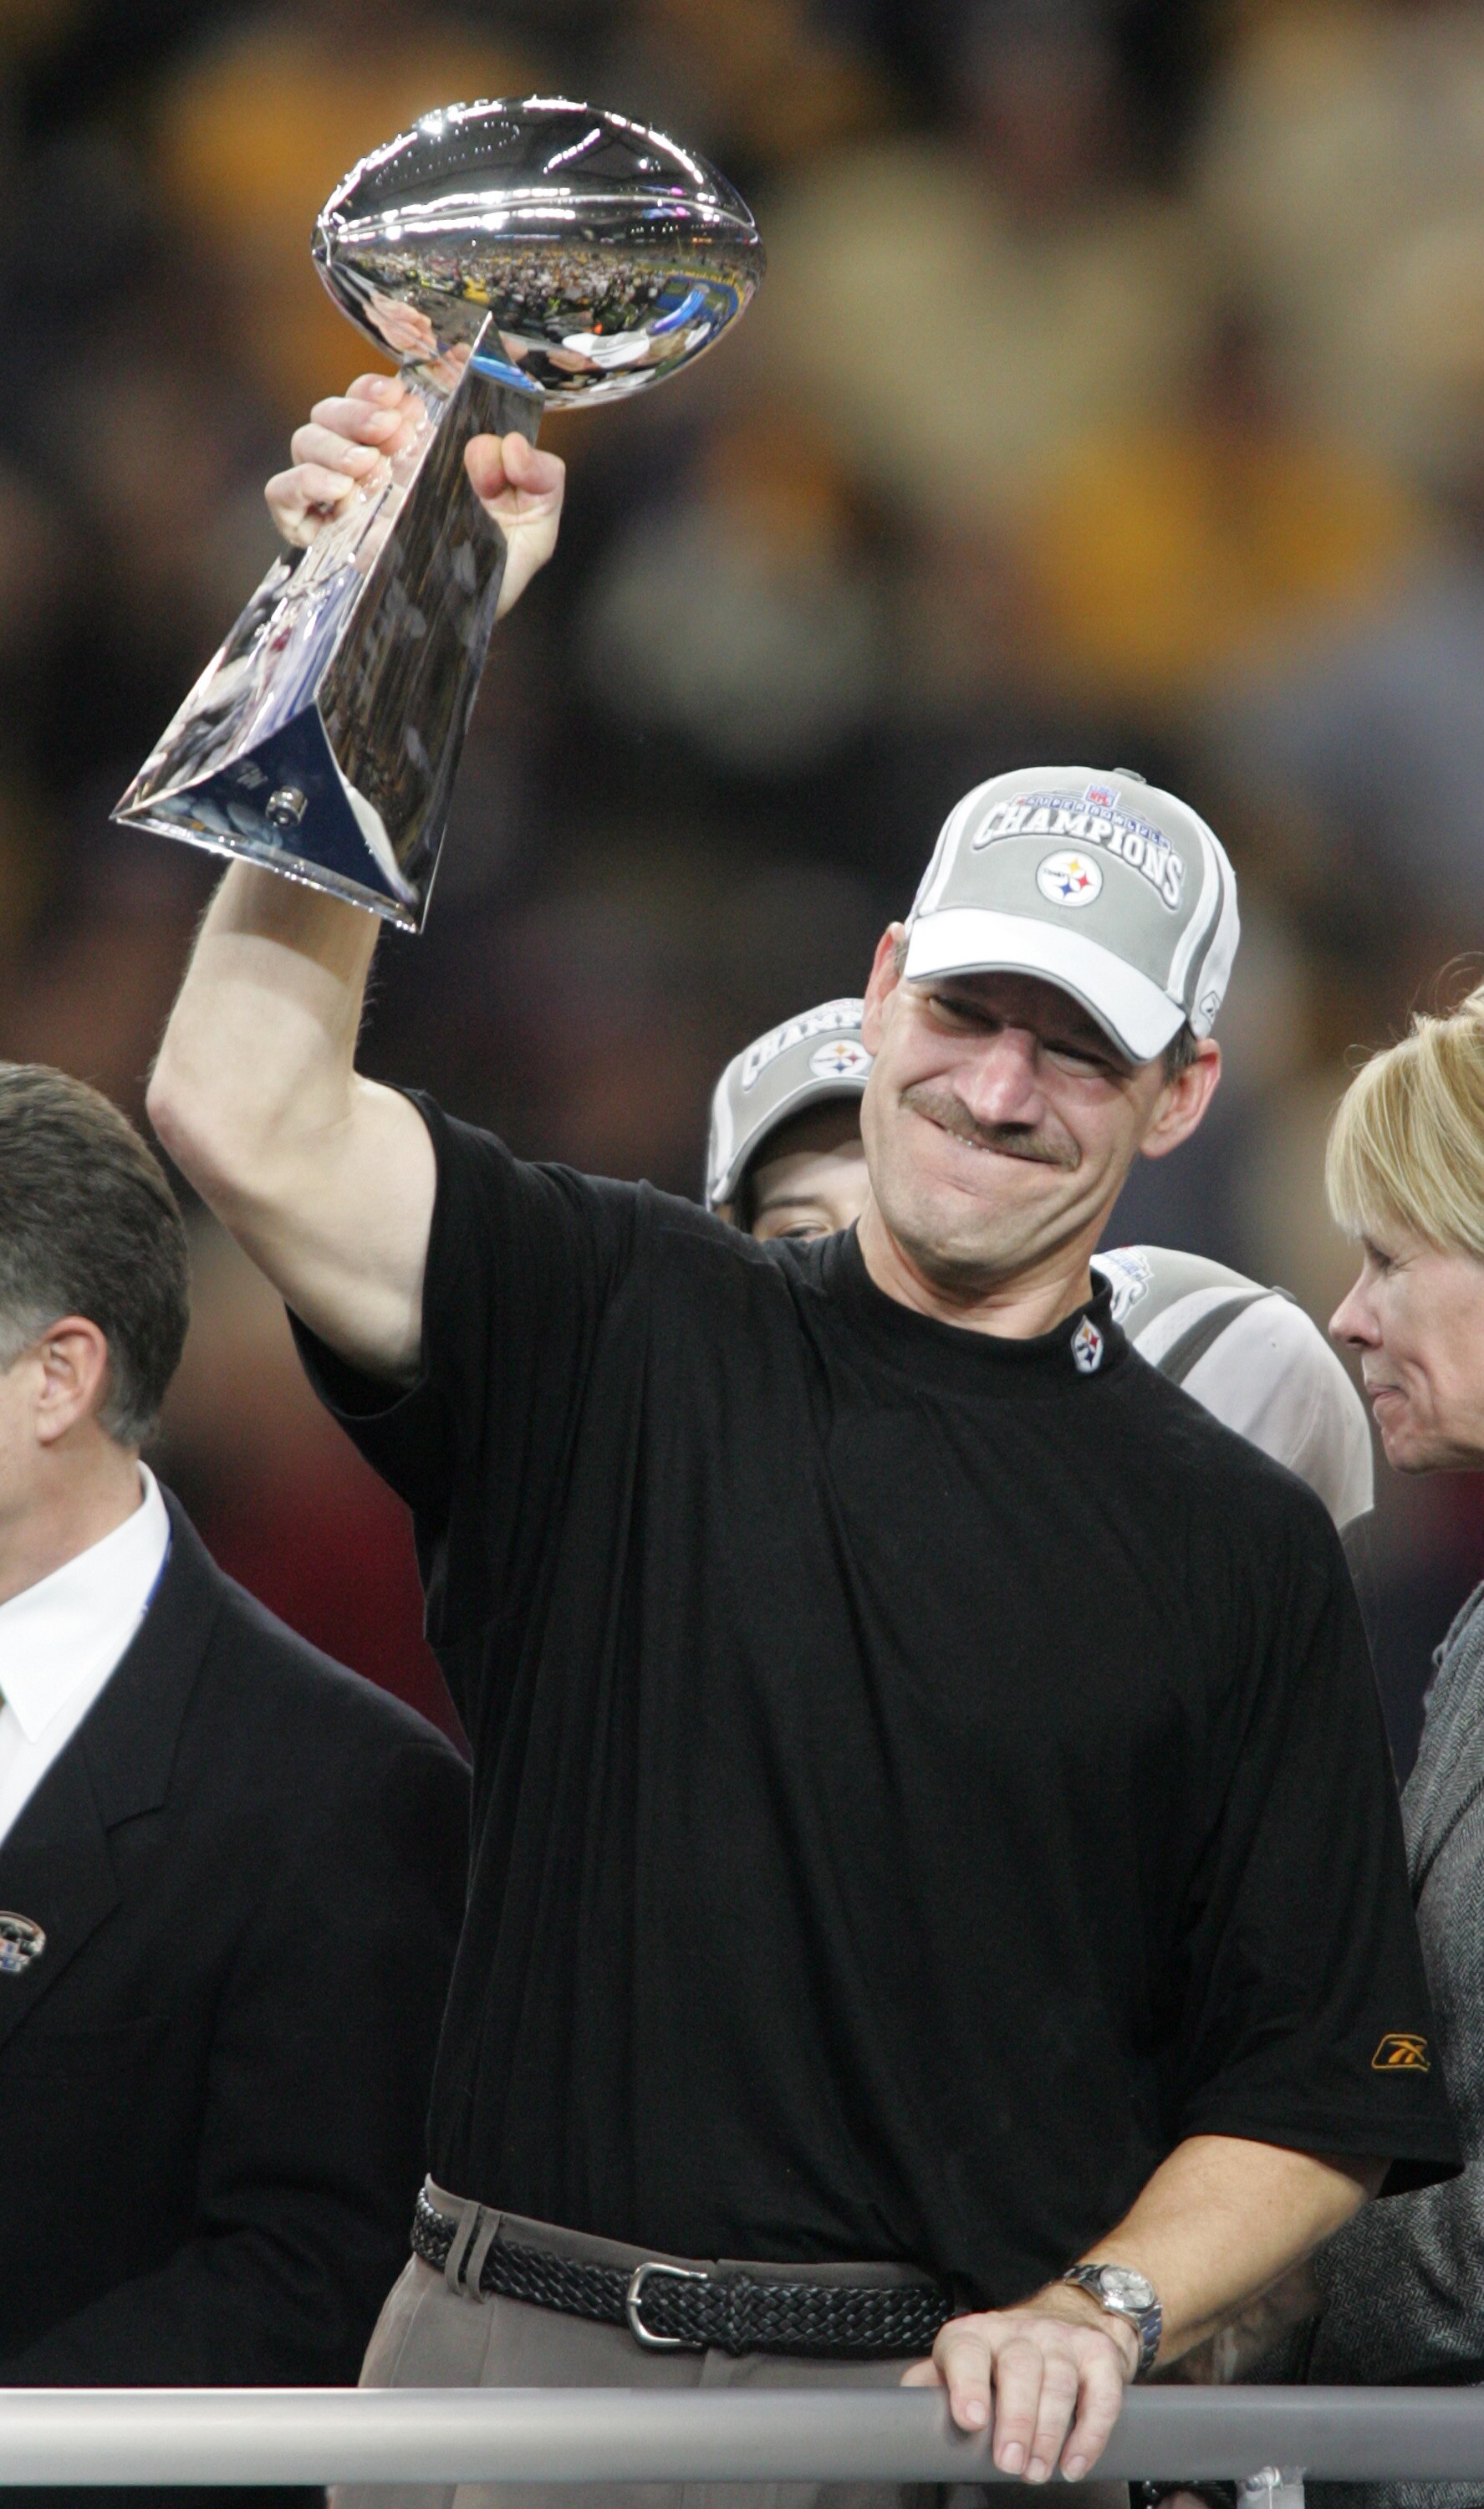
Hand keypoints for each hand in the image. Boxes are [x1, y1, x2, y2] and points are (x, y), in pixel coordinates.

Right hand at [264, 373, 565, 617]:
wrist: (469, 627)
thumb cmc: (495, 569)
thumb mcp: (534, 524)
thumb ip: (540, 479)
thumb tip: (506, 446)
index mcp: (413, 449)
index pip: (375, 395)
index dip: (378, 387)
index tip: (403, 400)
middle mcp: (369, 466)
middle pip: (332, 409)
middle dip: (356, 410)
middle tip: (391, 433)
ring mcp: (338, 499)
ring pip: (305, 439)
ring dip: (333, 444)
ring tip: (370, 470)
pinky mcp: (316, 535)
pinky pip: (281, 493)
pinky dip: (300, 484)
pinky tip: (339, 495)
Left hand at [901, 2292, 1134, 2481]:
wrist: (1068, 2314)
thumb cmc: (1003, 2356)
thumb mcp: (962, 2363)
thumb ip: (932, 2385)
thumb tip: (903, 2414)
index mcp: (975, 2336)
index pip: (967, 2351)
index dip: (968, 2384)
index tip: (971, 2420)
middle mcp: (1018, 2332)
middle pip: (1019, 2368)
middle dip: (1016, 2420)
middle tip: (1010, 2463)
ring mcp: (1061, 2340)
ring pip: (1058, 2381)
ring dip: (1049, 2433)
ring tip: (1039, 2471)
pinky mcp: (1098, 2355)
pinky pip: (1101, 2392)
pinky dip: (1092, 2431)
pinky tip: (1076, 2460)